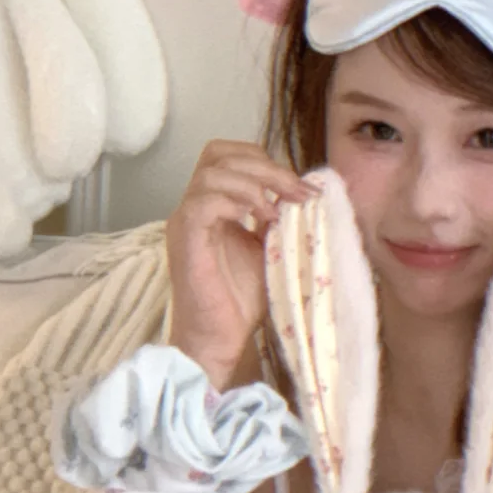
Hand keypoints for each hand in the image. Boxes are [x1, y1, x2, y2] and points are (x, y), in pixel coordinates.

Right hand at [166, 141, 319, 387]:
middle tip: (297, 192)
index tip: (303, 188)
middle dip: (266, 166)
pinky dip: (235, 202)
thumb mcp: (269, 249)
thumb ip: (279, 219)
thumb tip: (307, 194)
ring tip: (277, 211)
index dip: (268, 163)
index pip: (231, 156)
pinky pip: (202, 202)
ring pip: (211, 173)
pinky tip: (259, 220)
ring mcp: (186, 221)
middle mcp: (195, 206)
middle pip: (220, 154)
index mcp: (214, 204)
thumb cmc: (240, 300)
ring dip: (254, 184)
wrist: (221, 338)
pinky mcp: (185, 239)